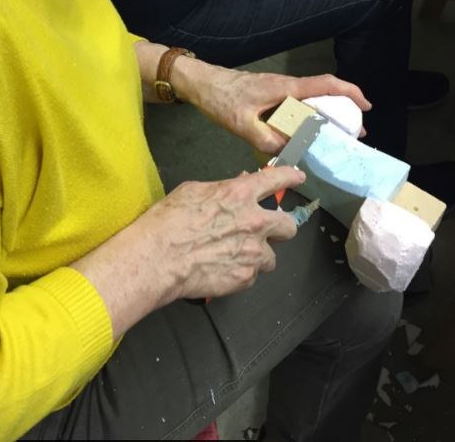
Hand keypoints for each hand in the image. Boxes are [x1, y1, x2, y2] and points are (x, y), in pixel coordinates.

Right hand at [146, 166, 304, 299]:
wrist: (157, 258)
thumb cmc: (168, 222)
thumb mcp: (193, 191)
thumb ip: (222, 189)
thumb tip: (237, 187)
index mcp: (240, 194)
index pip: (276, 179)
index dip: (290, 176)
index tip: (297, 177)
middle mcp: (254, 222)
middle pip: (289, 225)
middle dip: (280, 228)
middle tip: (265, 230)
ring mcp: (253, 252)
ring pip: (271, 256)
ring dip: (258, 255)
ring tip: (233, 255)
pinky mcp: (246, 277)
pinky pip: (252, 275)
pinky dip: (241, 272)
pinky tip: (221, 269)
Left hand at [176, 64, 371, 153]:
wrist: (201, 83)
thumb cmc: (221, 98)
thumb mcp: (242, 124)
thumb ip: (267, 140)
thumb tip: (290, 152)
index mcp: (285, 88)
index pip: (325, 85)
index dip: (350, 93)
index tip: (366, 107)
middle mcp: (286, 86)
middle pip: (323, 94)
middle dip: (342, 111)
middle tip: (354, 134)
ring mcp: (277, 89)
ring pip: (309, 101)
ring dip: (324, 116)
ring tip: (333, 138)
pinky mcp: (269, 95)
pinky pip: (295, 106)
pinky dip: (306, 118)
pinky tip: (303, 135)